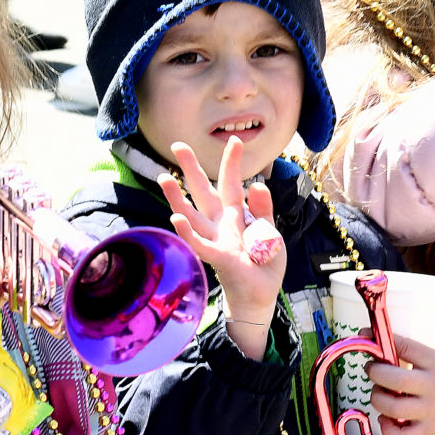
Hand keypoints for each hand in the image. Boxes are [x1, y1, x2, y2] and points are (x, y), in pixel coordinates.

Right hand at [160, 134, 287, 359]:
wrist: (262, 294)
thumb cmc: (264, 263)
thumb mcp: (271, 232)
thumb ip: (264, 209)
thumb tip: (256, 183)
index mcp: (236, 215)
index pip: (231, 183)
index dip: (232, 163)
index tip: (235, 140)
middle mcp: (220, 223)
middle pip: (202, 191)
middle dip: (191, 169)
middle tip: (177, 146)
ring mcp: (216, 239)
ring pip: (192, 213)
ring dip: (177, 196)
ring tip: (164, 177)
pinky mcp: (217, 257)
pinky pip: (199, 242)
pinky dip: (187, 230)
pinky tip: (175, 217)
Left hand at [366, 290, 434, 434]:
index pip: (405, 347)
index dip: (382, 340)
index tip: (366, 335)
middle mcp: (432, 386)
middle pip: (394, 379)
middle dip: (374, 372)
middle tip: (372, 368)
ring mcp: (430, 410)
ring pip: (393, 406)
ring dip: (377, 398)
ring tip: (377, 391)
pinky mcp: (428, 430)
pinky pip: (401, 434)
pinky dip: (387, 428)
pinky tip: (385, 418)